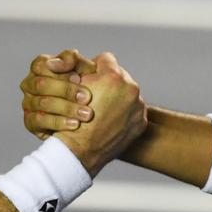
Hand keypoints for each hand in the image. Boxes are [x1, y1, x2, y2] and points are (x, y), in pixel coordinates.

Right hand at [21, 50, 95, 139]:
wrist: (90, 115)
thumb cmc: (85, 86)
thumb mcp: (84, 69)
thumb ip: (72, 59)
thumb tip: (53, 63)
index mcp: (40, 68)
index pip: (41, 65)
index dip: (60, 71)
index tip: (79, 78)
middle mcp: (30, 84)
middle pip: (41, 84)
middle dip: (66, 90)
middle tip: (87, 97)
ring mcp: (28, 103)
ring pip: (42, 103)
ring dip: (67, 108)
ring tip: (86, 114)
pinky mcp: (30, 122)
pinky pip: (39, 121)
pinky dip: (58, 122)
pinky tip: (74, 124)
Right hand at [25, 52, 147, 176]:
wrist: (79, 152)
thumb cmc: (70, 118)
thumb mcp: (71, 86)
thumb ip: (80, 67)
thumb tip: (89, 60)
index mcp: (113, 76)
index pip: (105, 59)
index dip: (94, 68)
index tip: (88, 77)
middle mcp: (131, 89)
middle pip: (119, 76)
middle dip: (108, 83)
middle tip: (95, 95)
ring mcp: (138, 107)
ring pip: (127, 94)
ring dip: (117, 98)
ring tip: (102, 109)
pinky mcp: (140, 123)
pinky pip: (133, 112)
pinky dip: (123, 115)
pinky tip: (110, 121)